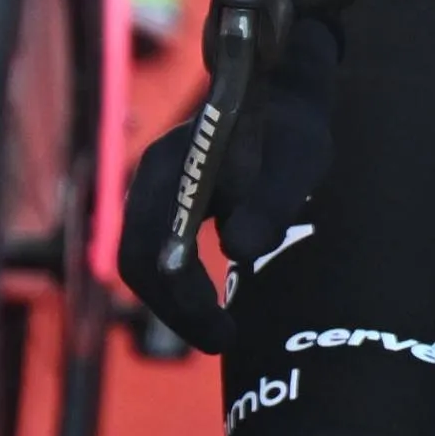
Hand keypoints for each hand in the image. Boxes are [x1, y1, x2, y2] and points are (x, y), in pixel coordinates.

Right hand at [115, 9, 339, 352]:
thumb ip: (271, 202)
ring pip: (143, 258)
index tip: (220, 332)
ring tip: (218, 330)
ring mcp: (153, 189)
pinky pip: (156, 249)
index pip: (151, 248)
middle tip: (220, 340)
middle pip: (137, 259)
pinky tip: (210, 303)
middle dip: (174, 309)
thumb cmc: (293, 130)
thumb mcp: (297, 162)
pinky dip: (177, 283)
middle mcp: (150, 178)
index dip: (180, 299)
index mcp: (172, 166)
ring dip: (173, 301)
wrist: (283, 95)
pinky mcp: (165, 200)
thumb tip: (239, 250)